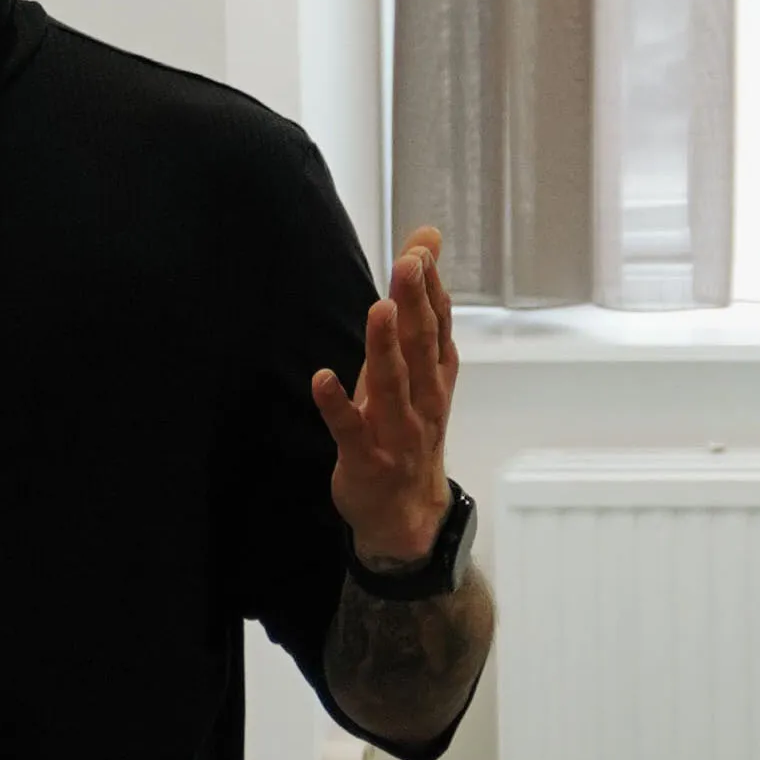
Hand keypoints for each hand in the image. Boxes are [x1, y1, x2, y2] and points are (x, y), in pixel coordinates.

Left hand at [311, 226, 459, 565]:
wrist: (406, 514)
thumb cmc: (407, 427)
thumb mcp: (414, 367)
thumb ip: (419, 307)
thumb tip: (424, 245)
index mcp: (435, 378)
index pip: (437, 326)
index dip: (431, 288)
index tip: (421, 249)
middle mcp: (423, 402)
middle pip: (421, 348)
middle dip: (415, 304)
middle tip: (408, 264)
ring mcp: (396, 433)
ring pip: (392, 386)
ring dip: (385, 347)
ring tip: (379, 310)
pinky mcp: (365, 460)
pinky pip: (349, 430)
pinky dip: (336, 405)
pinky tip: (322, 378)